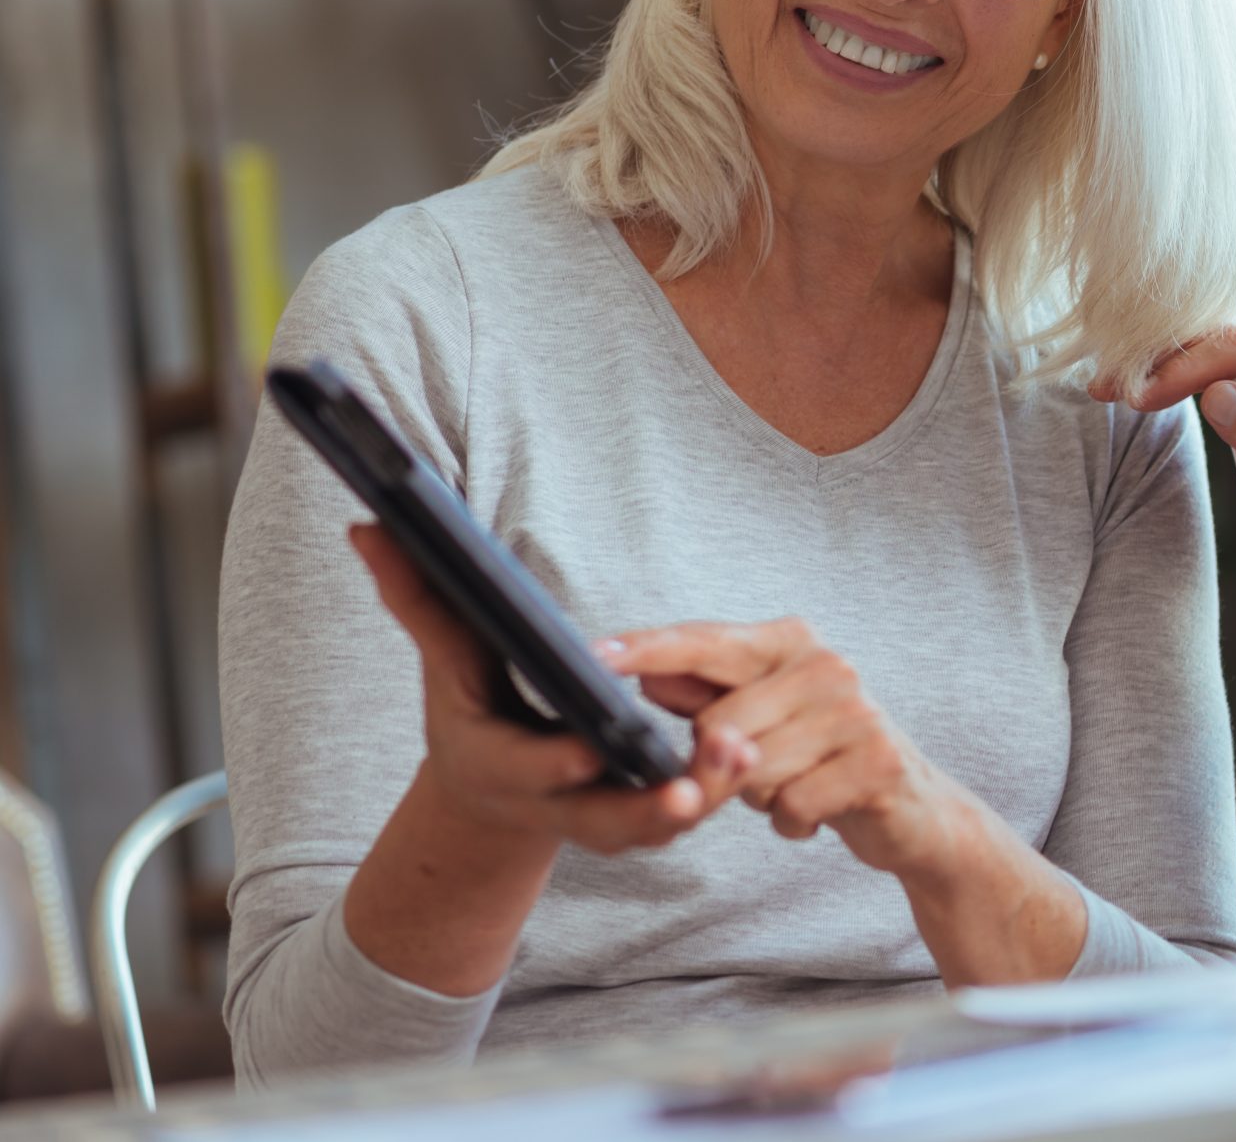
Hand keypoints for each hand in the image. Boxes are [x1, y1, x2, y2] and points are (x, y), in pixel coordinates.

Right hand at [351, 524, 752, 854]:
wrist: (492, 793)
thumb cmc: (471, 708)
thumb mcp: (443, 659)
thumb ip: (416, 597)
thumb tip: (367, 524)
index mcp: (499, 764)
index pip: (528, 766)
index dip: (557, 762)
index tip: (592, 749)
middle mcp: (553, 802)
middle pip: (600, 818)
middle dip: (645, 808)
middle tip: (689, 793)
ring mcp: (601, 818)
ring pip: (654, 824)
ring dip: (702, 796)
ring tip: (743, 758)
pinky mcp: (641, 819)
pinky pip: (683, 814)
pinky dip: (719, 790)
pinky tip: (754, 754)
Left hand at [601, 619, 984, 878]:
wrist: (914, 808)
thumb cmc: (821, 756)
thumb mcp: (762, 719)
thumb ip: (706, 694)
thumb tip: (648, 673)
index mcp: (791, 641)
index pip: (706, 642)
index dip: (647, 648)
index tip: (593, 656)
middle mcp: (827, 664)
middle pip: (716, 725)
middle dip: (722, 765)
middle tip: (762, 771)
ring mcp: (857, 711)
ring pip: (751, 772)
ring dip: (762, 797)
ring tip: (797, 786)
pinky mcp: (877, 761)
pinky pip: (791, 806)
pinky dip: (793, 822)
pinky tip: (819, 811)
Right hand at [1105, 322, 1235, 585]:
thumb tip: (1216, 395)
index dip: (1186, 366)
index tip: (1140, 396)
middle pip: (1216, 338)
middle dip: (1157, 359)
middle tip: (1102, 387)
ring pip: (1202, 348)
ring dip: (1152, 364)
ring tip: (1102, 387)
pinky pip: (1201, 368)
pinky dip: (1163, 378)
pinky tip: (1126, 390)